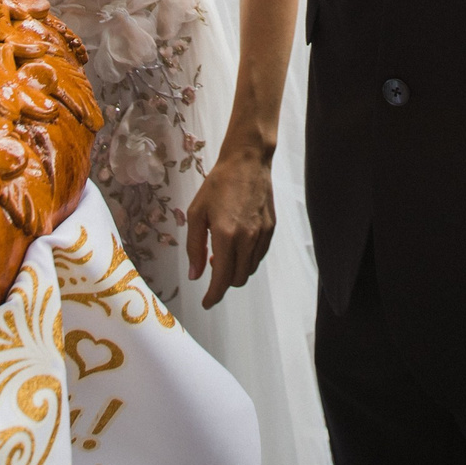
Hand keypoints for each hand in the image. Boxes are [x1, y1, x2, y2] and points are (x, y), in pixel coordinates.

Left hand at [185, 145, 276, 307]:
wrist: (247, 162)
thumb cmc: (218, 184)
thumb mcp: (196, 213)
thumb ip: (194, 247)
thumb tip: (196, 274)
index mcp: (226, 235)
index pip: (221, 278)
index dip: (213, 295)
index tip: (206, 302)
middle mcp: (247, 239)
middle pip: (237, 279)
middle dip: (223, 283)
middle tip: (211, 267)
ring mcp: (262, 234)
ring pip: (249, 270)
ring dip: (236, 271)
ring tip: (223, 253)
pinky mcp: (270, 228)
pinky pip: (259, 256)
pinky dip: (247, 259)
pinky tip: (237, 245)